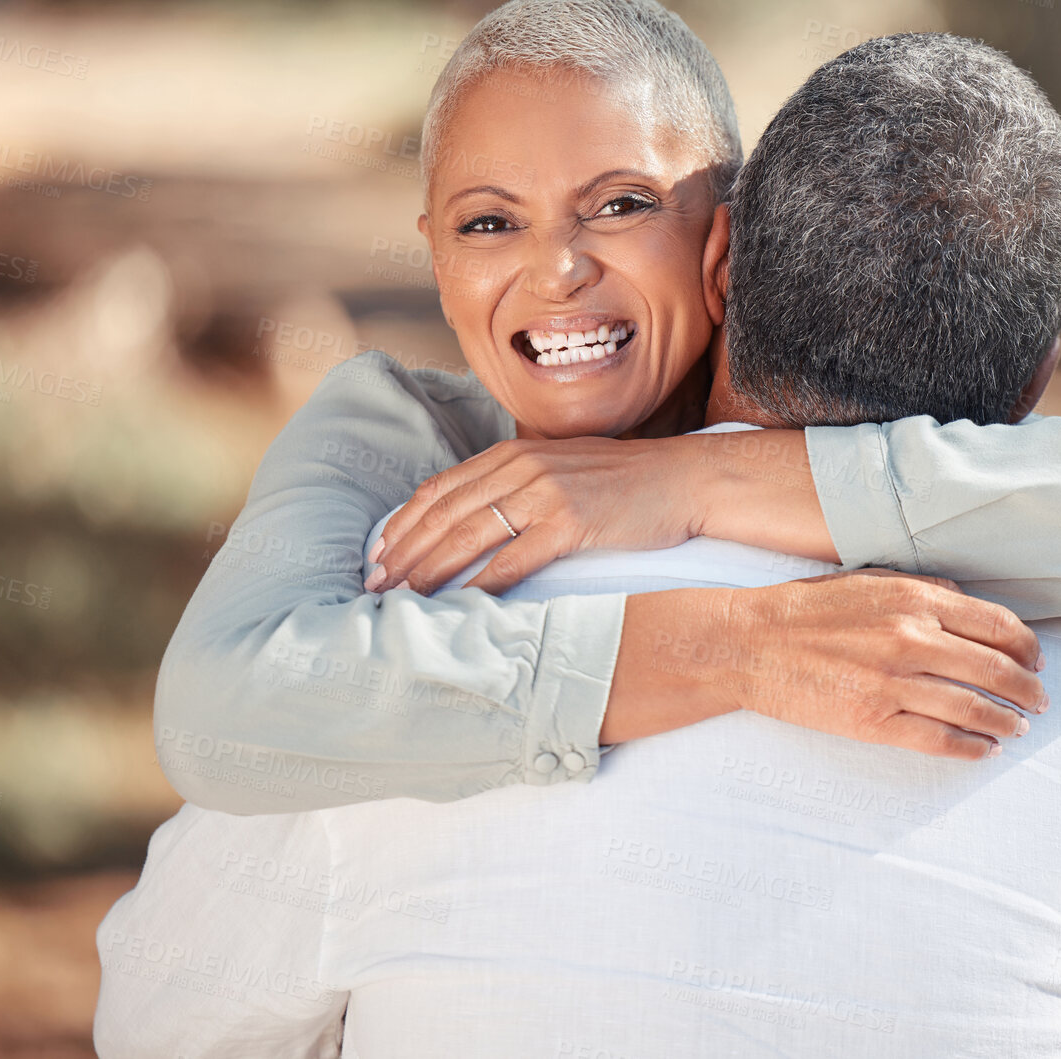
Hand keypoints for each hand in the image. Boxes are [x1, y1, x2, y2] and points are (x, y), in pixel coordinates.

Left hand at [366, 437, 701, 594]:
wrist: (686, 479)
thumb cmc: (628, 482)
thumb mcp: (564, 468)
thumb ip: (520, 485)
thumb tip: (477, 520)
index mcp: (515, 454)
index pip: (441, 488)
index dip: (404, 522)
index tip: (379, 553)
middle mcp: (523, 467)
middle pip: (445, 513)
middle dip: (403, 551)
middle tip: (374, 584)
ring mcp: (546, 493)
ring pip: (468, 535)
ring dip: (429, 570)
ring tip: (401, 598)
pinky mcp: (571, 523)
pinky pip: (513, 560)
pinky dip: (481, 585)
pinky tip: (460, 605)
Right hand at [607, 569, 1047, 759]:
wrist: (750, 644)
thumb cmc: (807, 609)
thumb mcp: (869, 580)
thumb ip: (921, 588)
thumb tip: (963, 598)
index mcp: (915, 599)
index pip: (995, 624)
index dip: (1026, 646)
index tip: (1037, 660)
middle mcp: (912, 638)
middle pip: (994, 669)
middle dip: (1026, 690)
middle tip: (1040, 702)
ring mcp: (894, 683)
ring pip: (973, 708)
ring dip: (1005, 722)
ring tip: (1018, 730)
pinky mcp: (873, 721)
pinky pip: (937, 740)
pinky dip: (969, 748)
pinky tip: (983, 751)